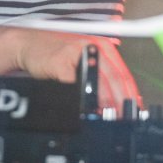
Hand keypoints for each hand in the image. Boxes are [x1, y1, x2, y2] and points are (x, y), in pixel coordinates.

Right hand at [0, 25, 141, 113]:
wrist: (30, 44)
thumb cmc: (58, 54)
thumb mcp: (85, 61)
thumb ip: (101, 76)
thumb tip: (117, 101)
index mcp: (103, 46)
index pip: (122, 74)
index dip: (129, 95)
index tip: (132, 111)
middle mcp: (92, 47)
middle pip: (112, 79)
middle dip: (118, 102)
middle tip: (120, 118)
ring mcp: (76, 53)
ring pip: (96, 83)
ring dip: (103, 102)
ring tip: (106, 116)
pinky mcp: (60, 62)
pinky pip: (74, 85)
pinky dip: (81, 99)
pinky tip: (84, 108)